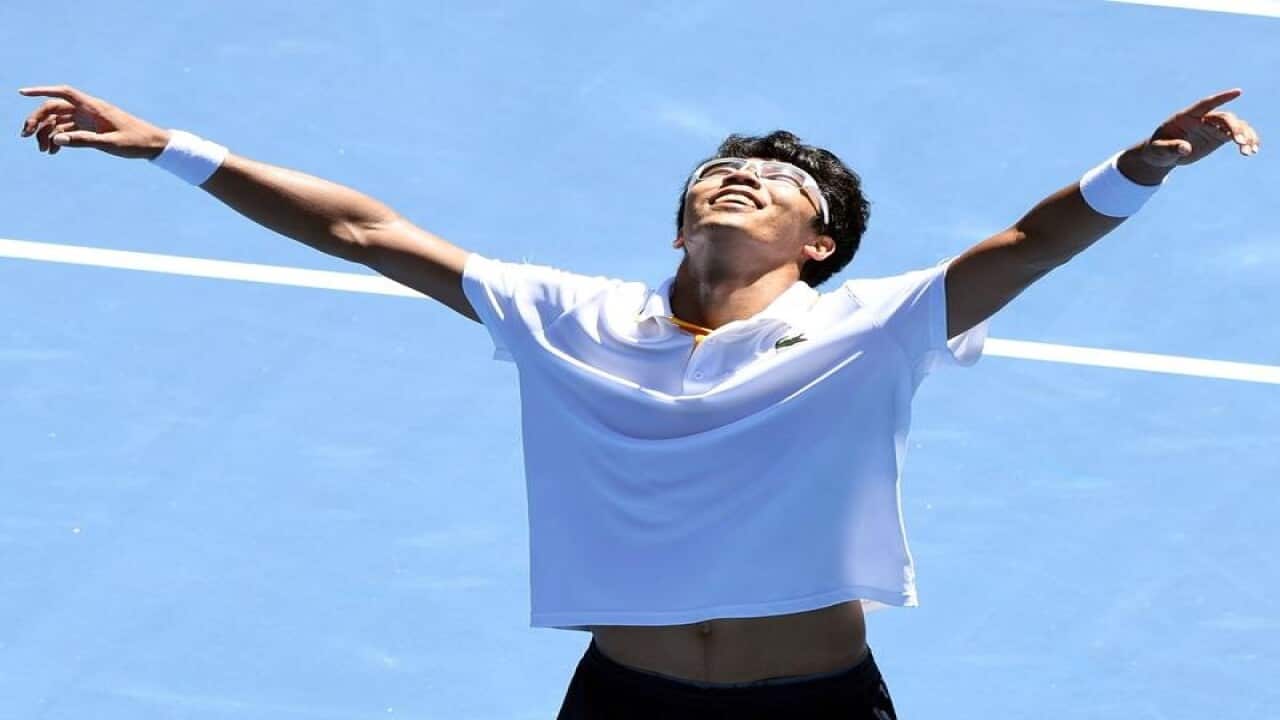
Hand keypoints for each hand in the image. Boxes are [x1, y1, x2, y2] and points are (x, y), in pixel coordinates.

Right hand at [18, 85, 168, 158]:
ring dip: (47, 133)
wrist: (155, 145)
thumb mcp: (110, 144)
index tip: (22, 93)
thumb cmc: (136, 142)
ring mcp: (89, 119)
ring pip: (60, 121)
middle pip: (55, 108)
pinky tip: (54, 152)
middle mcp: (89, 110)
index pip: (63, 93)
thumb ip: (84, 141)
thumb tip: (56, 139)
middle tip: (25, 136)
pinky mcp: (92, 129)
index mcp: (94, 107)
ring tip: (43, 151)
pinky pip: (69, 130)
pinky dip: (59, 139)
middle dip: (38, 120)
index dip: (41, 91)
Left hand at [1138, 88, 1260, 168]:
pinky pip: (1237, 135)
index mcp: (1186, 116)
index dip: (1222, 98)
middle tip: (1240, 142)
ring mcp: (1212, 127)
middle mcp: (1203, 119)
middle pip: (1224, 118)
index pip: (1206, 104)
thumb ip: (1171, 147)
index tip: (1238, 92)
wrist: (1162, 155)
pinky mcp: (1218, 137)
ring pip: (1235, 126)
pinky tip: (1252, 151)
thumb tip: (1185, 149)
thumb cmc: (1157, 149)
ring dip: (1245, 135)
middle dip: (1234, 128)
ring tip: (1248, 151)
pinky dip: (1247, 141)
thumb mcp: (1159, 150)